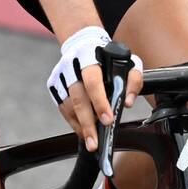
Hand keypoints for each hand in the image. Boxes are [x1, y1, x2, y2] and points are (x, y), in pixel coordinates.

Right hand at [47, 27, 143, 150]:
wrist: (83, 45)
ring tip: (91, 140)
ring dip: (80, 126)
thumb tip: (127, 103)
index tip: (108, 120)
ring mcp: (60, 76)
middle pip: (78, 99)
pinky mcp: (54, 85)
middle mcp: (71, 66)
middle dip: (87, 123)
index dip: (99, 102)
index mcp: (89, 57)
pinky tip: (83, 130)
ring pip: (68, 106)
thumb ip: (133, 80)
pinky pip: (62, 109)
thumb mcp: (128, 62)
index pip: (93, 81)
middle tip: (95, 143)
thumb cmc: (109, 58)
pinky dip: (73, 121)